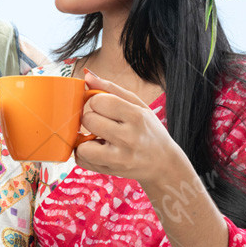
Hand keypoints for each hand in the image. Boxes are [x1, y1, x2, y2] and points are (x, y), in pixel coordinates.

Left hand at [75, 72, 183, 187]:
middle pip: (89, 119)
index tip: (105, 107)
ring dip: (85, 139)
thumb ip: (110, 88)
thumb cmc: (148, 130)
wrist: (163, 164)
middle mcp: (129, 138)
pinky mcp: (111, 171)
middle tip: (103, 123)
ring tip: (98, 138)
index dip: (97, 101)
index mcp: (136, 116)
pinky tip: (97, 150)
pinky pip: (82, 159)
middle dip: (92, 118)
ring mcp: (119, 157)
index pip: (99, 100)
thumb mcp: (137, 105)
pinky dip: (84, 154)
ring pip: (82, 144)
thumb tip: (86, 75)